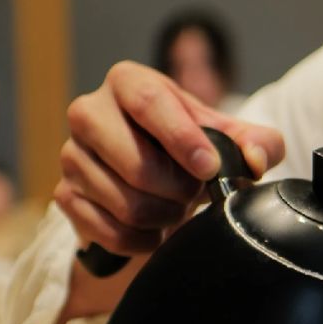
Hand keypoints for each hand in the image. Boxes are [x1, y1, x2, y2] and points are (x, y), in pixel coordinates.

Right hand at [55, 61, 285, 255]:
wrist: (154, 177)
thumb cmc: (190, 146)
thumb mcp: (227, 136)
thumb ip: (258, 141)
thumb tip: (256, 158)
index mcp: (128, 83)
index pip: (149, 103)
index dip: (182, 138)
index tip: (209, 167)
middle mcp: (89, 112)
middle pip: (136, 164)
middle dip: (178, 190)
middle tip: (195, 193)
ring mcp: (71, 155)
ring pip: (125, 204)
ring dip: (165, 216)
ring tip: (175, 205)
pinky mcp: (64, 195)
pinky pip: (109, 231)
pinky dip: (144, 240)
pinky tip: (156, 229)